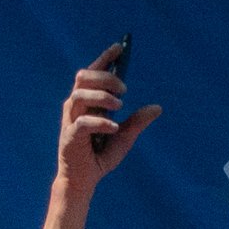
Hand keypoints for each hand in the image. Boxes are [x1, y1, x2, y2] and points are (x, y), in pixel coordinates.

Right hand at [55, 46, 159, 191]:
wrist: (84, 181)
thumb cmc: (100, 156)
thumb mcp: (124, 137)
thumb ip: (137, 121)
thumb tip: (158, 107)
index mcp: (87, 103)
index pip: (92, 73)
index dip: (104, 58)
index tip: (119, 47)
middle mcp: (76, 107)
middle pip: (84, 77)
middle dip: (106, 77)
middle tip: (125, 90)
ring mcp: (70, 121)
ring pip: (80, 94)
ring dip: (102, 96)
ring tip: (121, 104)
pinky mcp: (70, 137)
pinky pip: (83, 122)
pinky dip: (101, 121)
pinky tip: (115, 127)